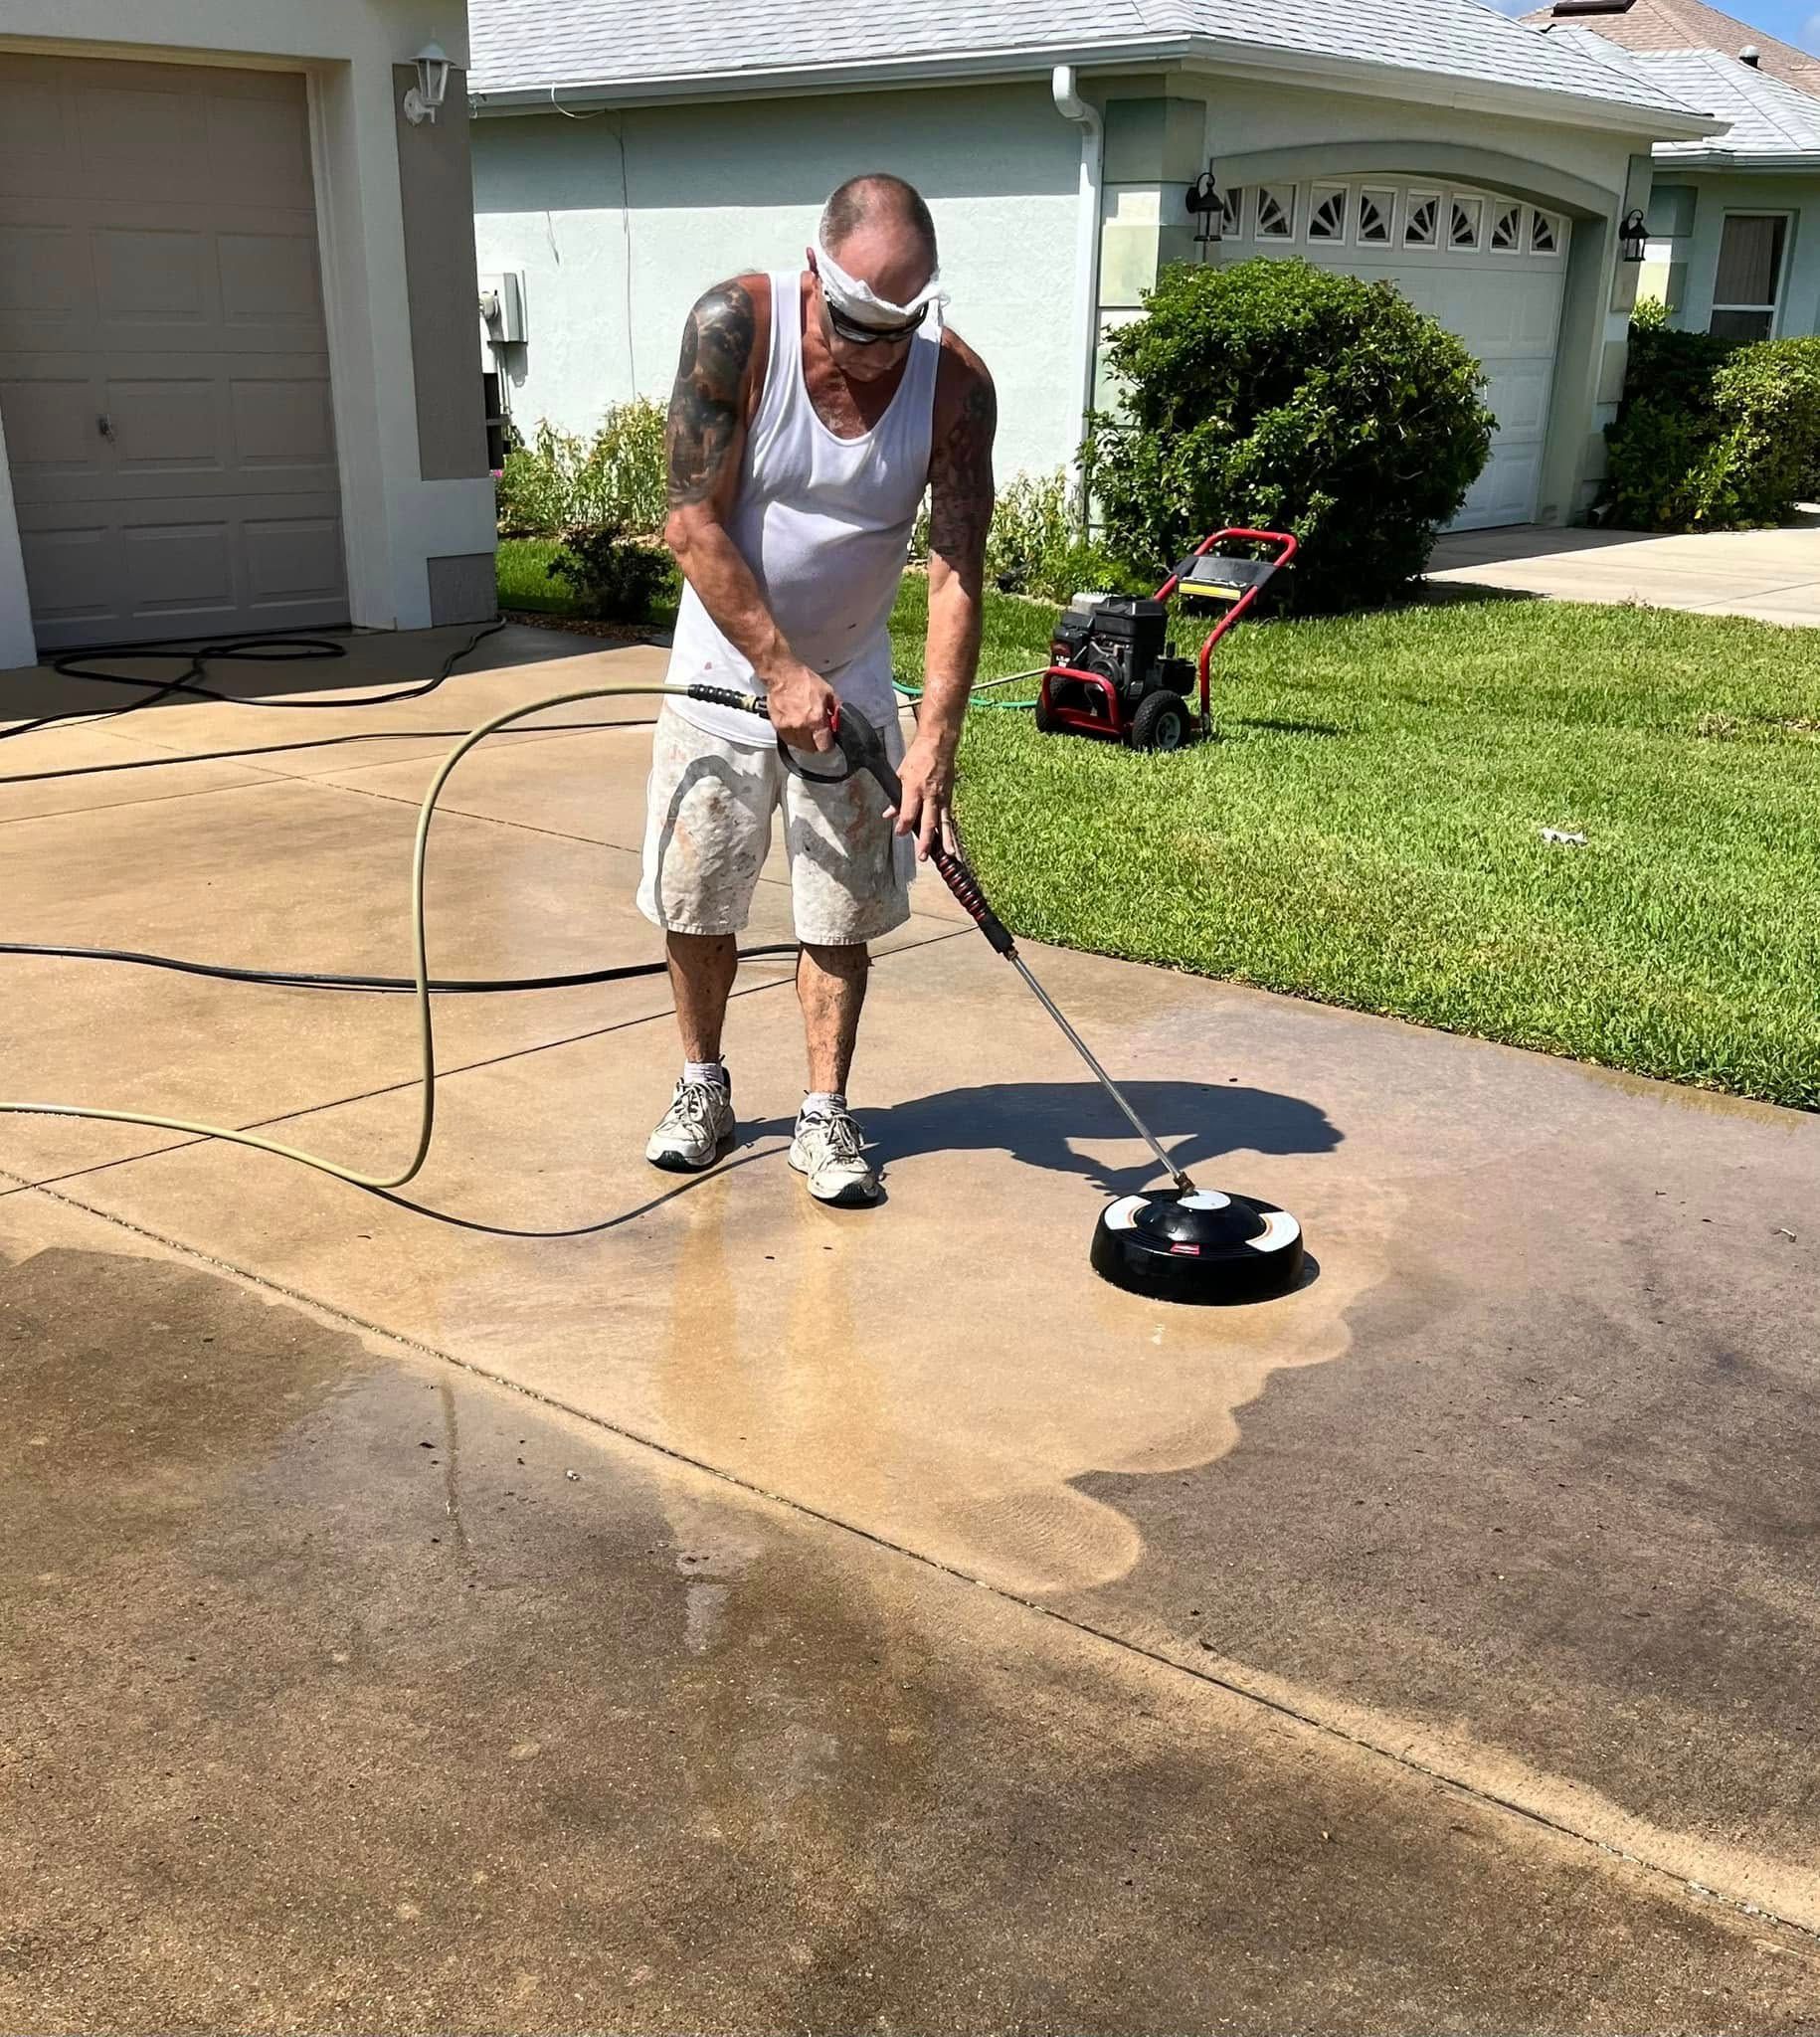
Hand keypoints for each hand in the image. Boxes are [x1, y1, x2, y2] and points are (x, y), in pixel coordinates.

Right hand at [765, 662, 838, 752]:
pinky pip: (787, 740)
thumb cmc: (802, 680)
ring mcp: (788, 727)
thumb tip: (839, 720)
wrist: (782, 675)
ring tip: (806, 729)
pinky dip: (793, 737)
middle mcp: (801, 726)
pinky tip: (796, 727)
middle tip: (818, 734)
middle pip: (811, 748)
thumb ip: (835, 709)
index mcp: (816, 719)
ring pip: (799, 746)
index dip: (828, 744)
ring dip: (804, 741)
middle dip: (817, 743)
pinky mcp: (778, 726)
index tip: (828, 740)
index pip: (824, 746)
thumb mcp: (827, 691)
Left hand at [889, 733, 955, 861]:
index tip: (900, 833)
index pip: (908, 813)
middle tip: (923, 856)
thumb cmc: (918, 757)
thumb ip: (896, 798)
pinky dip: (951, 831)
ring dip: (946, 840)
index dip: (903, 826)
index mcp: (914, 788)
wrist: (938, 743)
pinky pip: (949, 816)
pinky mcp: (950, 796)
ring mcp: (942, 796)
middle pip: (928, 822)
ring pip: (944, 822)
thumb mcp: (900, 774)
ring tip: (949, 855)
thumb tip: (888, 814)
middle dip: (926, 841)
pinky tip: (953, 843)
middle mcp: (930, 794)